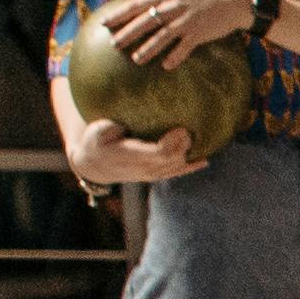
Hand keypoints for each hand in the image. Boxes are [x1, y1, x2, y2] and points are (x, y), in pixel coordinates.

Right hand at [67, 116, 195, 190]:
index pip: (158, 154)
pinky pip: (176, 173)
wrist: (95, 166)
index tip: (181, 129)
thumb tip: (121, 123)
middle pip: (172, 160)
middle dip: (184, 146)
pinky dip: (190, 167)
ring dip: (189, 154)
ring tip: (197, 137)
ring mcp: (151, 174)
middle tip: (190, 129)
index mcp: (130, 156)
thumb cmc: (96, 142)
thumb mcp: (97, 131)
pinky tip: (204, 161)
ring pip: (176, 167)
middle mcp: (143, 168)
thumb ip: (110, 127)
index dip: (173, 143)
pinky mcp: (155, 175)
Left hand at [107, 0, 261, 68]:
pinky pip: (185, 47)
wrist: (232, 2)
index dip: (119, 14)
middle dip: (128, 33)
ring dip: (148, 48)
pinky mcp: (199, 33)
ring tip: (136, 59)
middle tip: (114, 44)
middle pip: (145, 21)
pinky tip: (166, 66)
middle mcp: (173, 7)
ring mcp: (186, 21)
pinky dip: (176, 57)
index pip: (136, 4)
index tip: (104, 23)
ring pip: (162, 36)